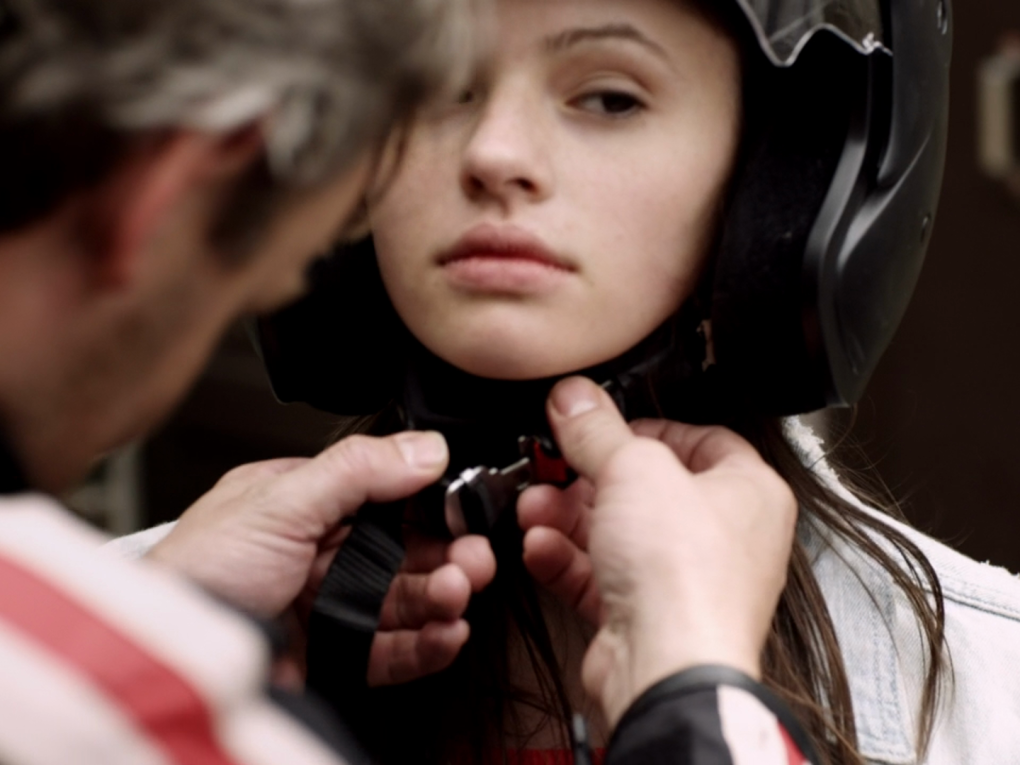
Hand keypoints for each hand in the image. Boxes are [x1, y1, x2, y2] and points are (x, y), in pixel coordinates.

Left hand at [149, 431, 494, 683]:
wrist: (170, 659)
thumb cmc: (196, 575)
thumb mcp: (279, 504)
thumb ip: (356, 470)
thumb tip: (425, 445)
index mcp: (301, 500)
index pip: (383, 493)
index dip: (430, 503)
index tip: (465, 510)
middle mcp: (317, 549)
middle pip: (402, 550)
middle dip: (446, 553)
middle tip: (473, 559)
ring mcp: (324, 602)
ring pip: (402, 598)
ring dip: (441, 595)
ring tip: (458, 594)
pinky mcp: (330, 653)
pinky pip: (391, 647)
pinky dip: (425, 643)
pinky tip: (447, 634)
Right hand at [518, 377, 796, 728]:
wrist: (666, 666)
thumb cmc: (687, 576)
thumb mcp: (633, 469)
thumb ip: (597, 430)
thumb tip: (575, 400)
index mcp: (749, 492)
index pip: (702, 440)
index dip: (649, 427)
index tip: (605, 423)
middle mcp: (724, 538)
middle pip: (648, 489)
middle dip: (589, 476)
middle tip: (556, 463)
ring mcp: (683, 581)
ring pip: (618, 534)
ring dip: (568, 517)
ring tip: (536, 504)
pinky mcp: (646, 616)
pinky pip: (601, 577)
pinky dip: (567, 560)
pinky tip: (541, 546)